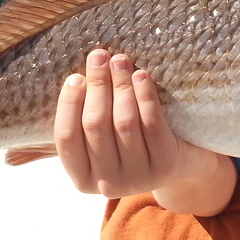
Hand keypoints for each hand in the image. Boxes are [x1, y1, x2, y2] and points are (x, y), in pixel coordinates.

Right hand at [54, 49, 234, 211]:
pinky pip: (152, 123)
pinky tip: (141, 75)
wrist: (182, 164)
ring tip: (120, 60)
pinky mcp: (165, 165)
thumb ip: (81, 125)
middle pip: (95, 125)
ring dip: (120, 85)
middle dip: (97, 85)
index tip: (75, 76)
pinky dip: (145, 96)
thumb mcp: (103, 142)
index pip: (66, 138)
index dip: (68, 104)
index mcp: (83, 179)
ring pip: (124, 122)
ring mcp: (138, 177)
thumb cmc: (134, 144)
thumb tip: (56, 101)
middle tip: (99, 56)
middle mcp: (108, 183)